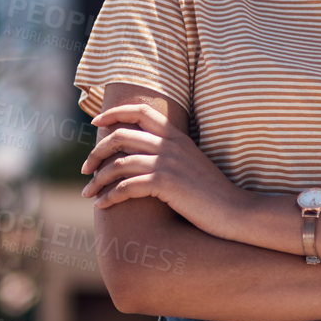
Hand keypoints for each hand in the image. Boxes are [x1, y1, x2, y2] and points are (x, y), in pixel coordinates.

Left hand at [82, 102, 250, 238]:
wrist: (234, 210)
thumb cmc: (212, 192)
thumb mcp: (191, 164)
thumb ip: (171, 154)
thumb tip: (143, 157)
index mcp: (176, 136)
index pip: (140, 111)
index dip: (114, 113)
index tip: (96, 123)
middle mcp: (170, 144)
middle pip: (120, 136)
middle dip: (97, 152)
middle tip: (85, 168)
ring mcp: (167, 163)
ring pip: (119, 163)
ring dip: (98, 179)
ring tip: (88, 192)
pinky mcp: (165, 183)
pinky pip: (126, 186)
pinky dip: (109, 196)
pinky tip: (102, 206)